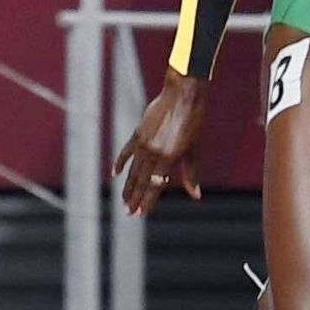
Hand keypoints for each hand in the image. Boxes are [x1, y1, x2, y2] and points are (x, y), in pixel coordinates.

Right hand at [112, 67, 207, 215]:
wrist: (182, 95)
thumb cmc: (193, 122)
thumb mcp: (195, 149)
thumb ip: (191, 173)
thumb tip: (195, 195)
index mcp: (168, 157)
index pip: (155, 186)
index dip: (148, 201)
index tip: (141, 213)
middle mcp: (153, 152)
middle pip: (141, 181)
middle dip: (135, 198)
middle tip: (129, 213)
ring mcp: (143, 143)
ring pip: (132, 170)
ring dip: (127, 186)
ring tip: (124, 200)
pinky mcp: (138, 133)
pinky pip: (126, 152)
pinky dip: (120, 163)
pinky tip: (114, 174)